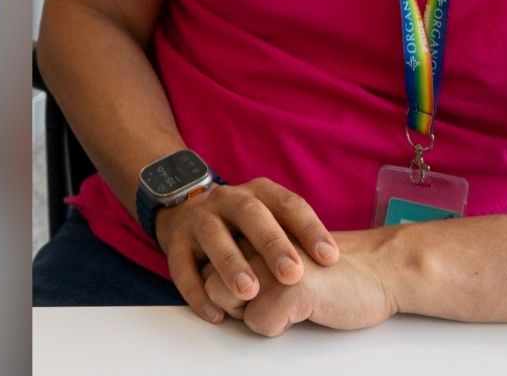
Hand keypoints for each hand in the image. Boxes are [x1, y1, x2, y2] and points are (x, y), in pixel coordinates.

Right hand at [152, 178, 339, 323]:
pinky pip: (182, 267)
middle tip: (292, 274)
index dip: (310, 229)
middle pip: (251, 215)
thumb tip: (333, 264)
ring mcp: (198, 219)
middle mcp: (228, 200)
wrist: (182, 207)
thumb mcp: (268, 217)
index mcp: (258, 193)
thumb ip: (293, 234)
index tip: (330, 258)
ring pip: (213, 236)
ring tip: (249, 292)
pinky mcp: (174, 242)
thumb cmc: (242, 224)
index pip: (289, 204)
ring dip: (231, 264)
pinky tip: (216, 313)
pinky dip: (197, 292)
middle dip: (272, 244)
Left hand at [203, 235, 397, 335]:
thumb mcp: (281, 254)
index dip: (229, 286)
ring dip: (255, 311)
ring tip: (292, 300)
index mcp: (254, 225)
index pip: (208, 265)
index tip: (258, 288)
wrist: (382, 269)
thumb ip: (250, 259)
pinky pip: (258, 323)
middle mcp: (255, 235)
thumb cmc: (334, 268)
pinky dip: (278, 326)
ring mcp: (269, 259)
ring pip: (228, 301)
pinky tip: (306, 308)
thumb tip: (213, 287)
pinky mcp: (288, 287)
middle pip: (211, 284)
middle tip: (280, 295)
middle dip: (237, 301)